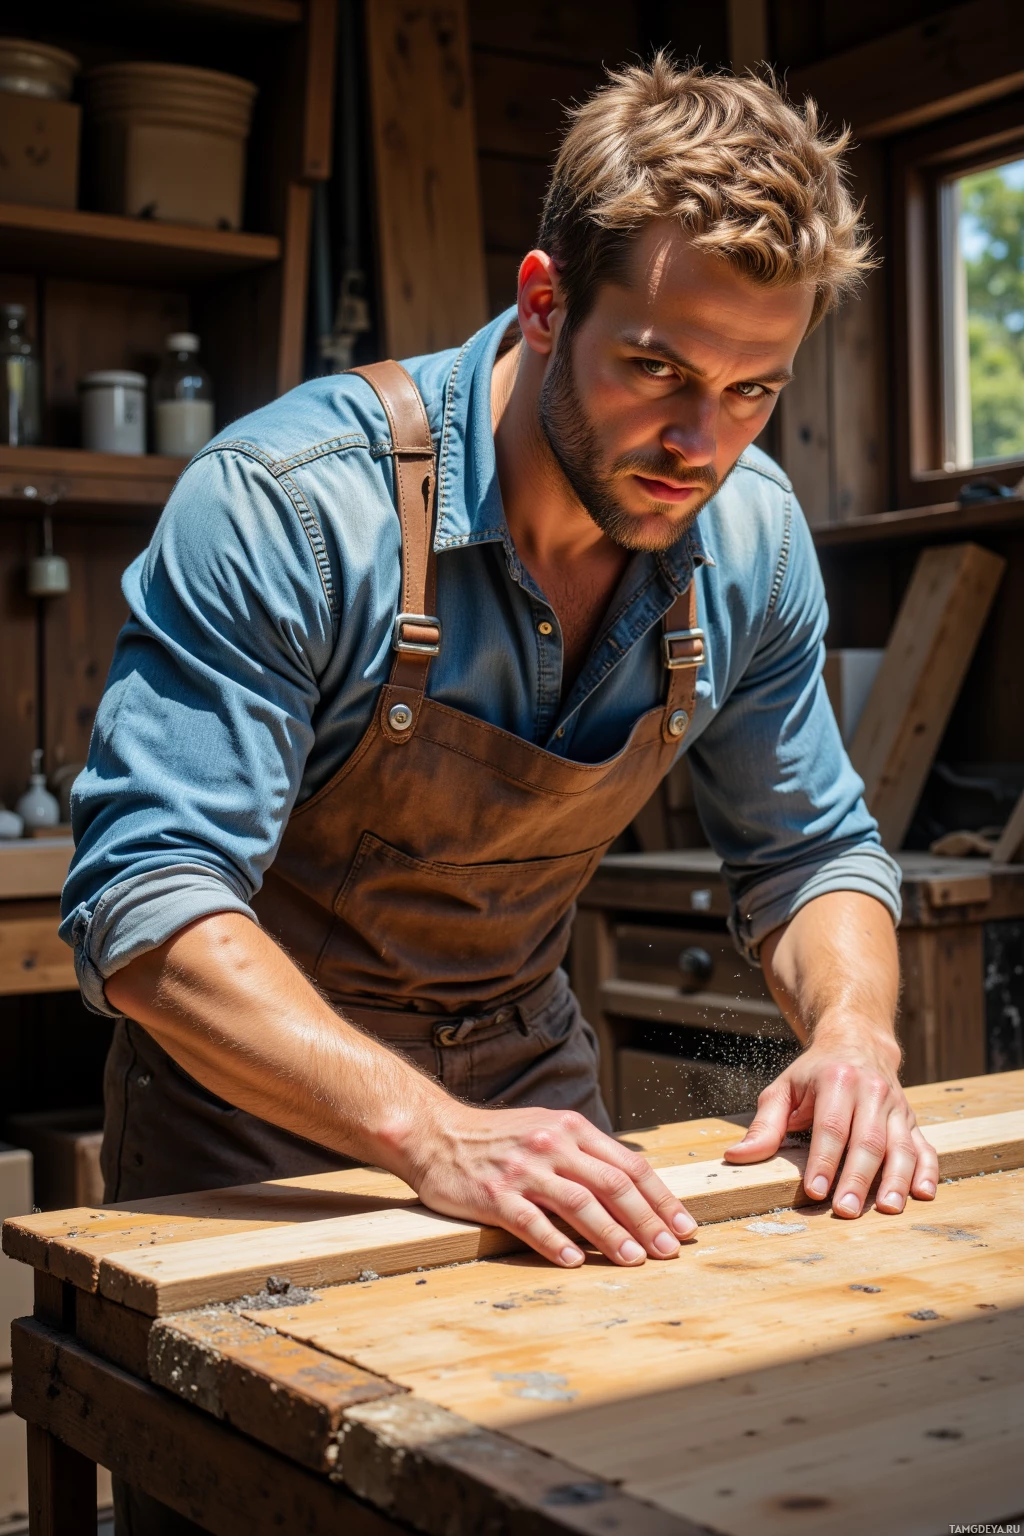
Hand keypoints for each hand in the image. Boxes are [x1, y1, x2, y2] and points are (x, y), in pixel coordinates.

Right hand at [396, 1101, 697, 1266]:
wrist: (436, 1133)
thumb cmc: (498, 1138)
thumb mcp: (548, 1129)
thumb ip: (586, 1154)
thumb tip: (634, 1187)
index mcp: (572, 1129)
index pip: (629, 1165)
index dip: (661, 1198)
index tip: (684, 1225)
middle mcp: (553, 1145)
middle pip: (613, 1185)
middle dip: (648, 1221)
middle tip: (670, 1251)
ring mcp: (524, 1169)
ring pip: (579, 1204)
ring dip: (612, 1236)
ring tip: (635, 1260)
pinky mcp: (495, 1194)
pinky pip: (532, 1222)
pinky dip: (556, 1243)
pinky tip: (575, 1261)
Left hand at [723, 1022, 938, 1216]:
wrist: (857, 1042)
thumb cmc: (814, 1072)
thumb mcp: (784, 1088)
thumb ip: (763, 1125)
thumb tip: (736, 1156)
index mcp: (837, 1080)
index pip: (831, 1126)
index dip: (823, 1160)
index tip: (815, 1191)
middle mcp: (872, 1091)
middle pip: (868, 1140)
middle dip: (858, 1178)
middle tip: (846, 1210)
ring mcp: (896, 1106)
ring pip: (900, 1147)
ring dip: (895, 1181)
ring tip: (887, 1210)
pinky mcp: (912, 1120)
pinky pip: (925, 1147)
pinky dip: (927, 1171)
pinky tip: (923, 1194)